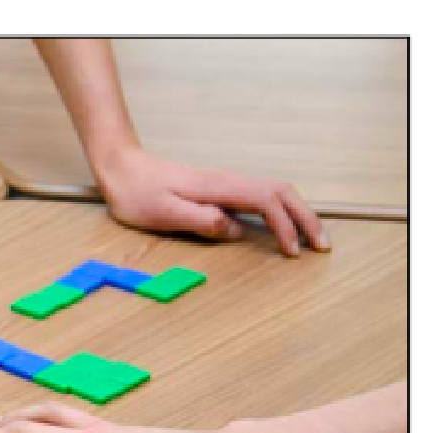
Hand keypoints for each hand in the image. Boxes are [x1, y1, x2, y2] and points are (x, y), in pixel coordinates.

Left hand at [96, 146, 327, 256]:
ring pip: (275, 192)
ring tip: (311, 238)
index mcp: (218, 187)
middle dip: (306, 218)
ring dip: (297, 213)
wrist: (121, 168)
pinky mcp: (219, 190)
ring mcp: (225, 184)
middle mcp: (228, 181)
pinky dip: (280, 210)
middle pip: (281, 192)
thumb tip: (234, 229)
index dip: (285, 226)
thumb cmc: (136, 193)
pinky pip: (261, 196)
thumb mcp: (162, 211)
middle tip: (323, 246)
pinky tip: (282, 226)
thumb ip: (199, 219)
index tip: (292, 252)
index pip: (267, 201)